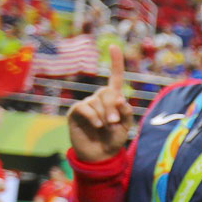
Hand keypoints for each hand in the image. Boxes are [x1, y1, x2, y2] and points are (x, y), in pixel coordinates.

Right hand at [67, 46, 132, 162]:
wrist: (100, 154)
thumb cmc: (114, 139)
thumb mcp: (125, 126)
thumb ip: (125, 112)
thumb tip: (120, 99)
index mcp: (113, 99)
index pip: (115, 78)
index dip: (115, 62)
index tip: (113, 46)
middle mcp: (99, 98)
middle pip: (107, 92)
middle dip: (112, 106)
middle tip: (114, 121)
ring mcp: (87, 104)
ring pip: (96, 101)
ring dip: (104, 115)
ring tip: (104, 127)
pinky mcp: (76, 112)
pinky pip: (84, 108)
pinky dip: (93, 116)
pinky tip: (97, 125)